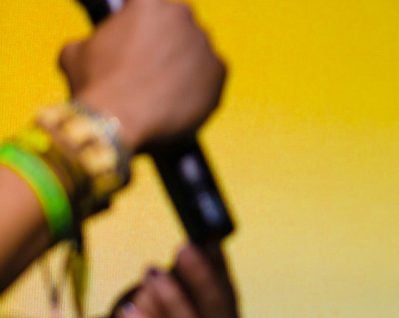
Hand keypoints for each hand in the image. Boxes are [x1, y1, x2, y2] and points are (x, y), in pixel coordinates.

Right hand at [58, 0, 226, 151]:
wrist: (118, 122)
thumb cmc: (96, 85)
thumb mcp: (76, 51)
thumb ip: (96, 40)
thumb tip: (95, 48)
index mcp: (149, 2)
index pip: (148, 3)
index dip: (139, 18)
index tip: (136, 31)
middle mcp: (183, 17)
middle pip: (176, 24)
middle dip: (164, 38)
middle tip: (149, 60)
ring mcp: (205, 46)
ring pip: (195, 49)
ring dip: (183, 61)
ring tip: (163, 84)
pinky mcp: (220, 74)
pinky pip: (211, 75)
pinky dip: (199, 84)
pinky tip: (181, 97)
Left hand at [95, 243, 239, 317]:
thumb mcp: (176, 290)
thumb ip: (196, 269)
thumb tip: (210, 235)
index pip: (229, 313)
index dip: (212, 281)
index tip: (191, 248)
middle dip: (191, 296)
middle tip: (163, 266)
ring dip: (167, 314)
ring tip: (146, 284)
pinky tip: (126, 312)